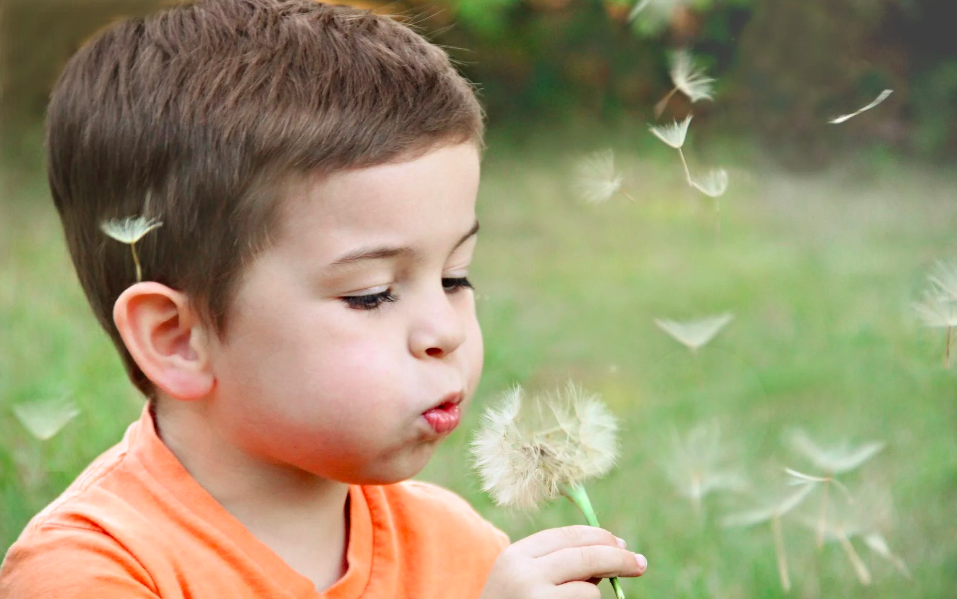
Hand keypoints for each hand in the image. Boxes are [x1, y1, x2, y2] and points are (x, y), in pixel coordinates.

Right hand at [479, 525, 647, 598]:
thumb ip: (558, 563)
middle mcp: (524, 574)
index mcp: (516, 555)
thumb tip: (613, 549)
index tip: (621, 543)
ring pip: (590, 590)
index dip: (599, 536)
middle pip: (585, 555)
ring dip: (593, 597)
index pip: (567, 536)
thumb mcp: (524, 579)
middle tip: (639, 563)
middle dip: (618, 557)